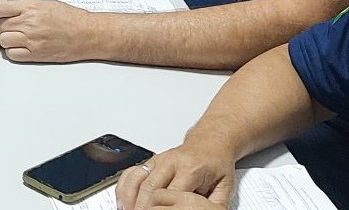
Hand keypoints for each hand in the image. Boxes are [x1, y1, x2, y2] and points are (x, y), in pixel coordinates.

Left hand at [0, 0, 99, 62]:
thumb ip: (23, 4)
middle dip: (2, 24)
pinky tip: (21, 45)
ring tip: (17, 34)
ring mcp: (31, 41)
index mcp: (31, 7)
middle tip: (11, 23)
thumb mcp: (45, 2)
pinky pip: (12, 54)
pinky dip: (13, 50)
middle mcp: (29, 24)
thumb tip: (4, 5)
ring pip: (3, 40)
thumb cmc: (70, 17)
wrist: (86, 34)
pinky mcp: (35, 54)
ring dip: (7, 37)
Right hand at [115, 144, 236, 209]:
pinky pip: (131, 173)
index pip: (172, 192)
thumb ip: (216, 203)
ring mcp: (158, 160)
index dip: (162, 209)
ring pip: (136, 179)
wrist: (210, 144)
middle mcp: (171, 161)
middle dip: (143, 207)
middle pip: (150, 187)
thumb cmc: (215, 164)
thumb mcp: (225, 185)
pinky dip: (124, 188)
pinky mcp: (150, 161)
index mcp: (191, 168)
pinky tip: (123, 201)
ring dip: (130, 199)